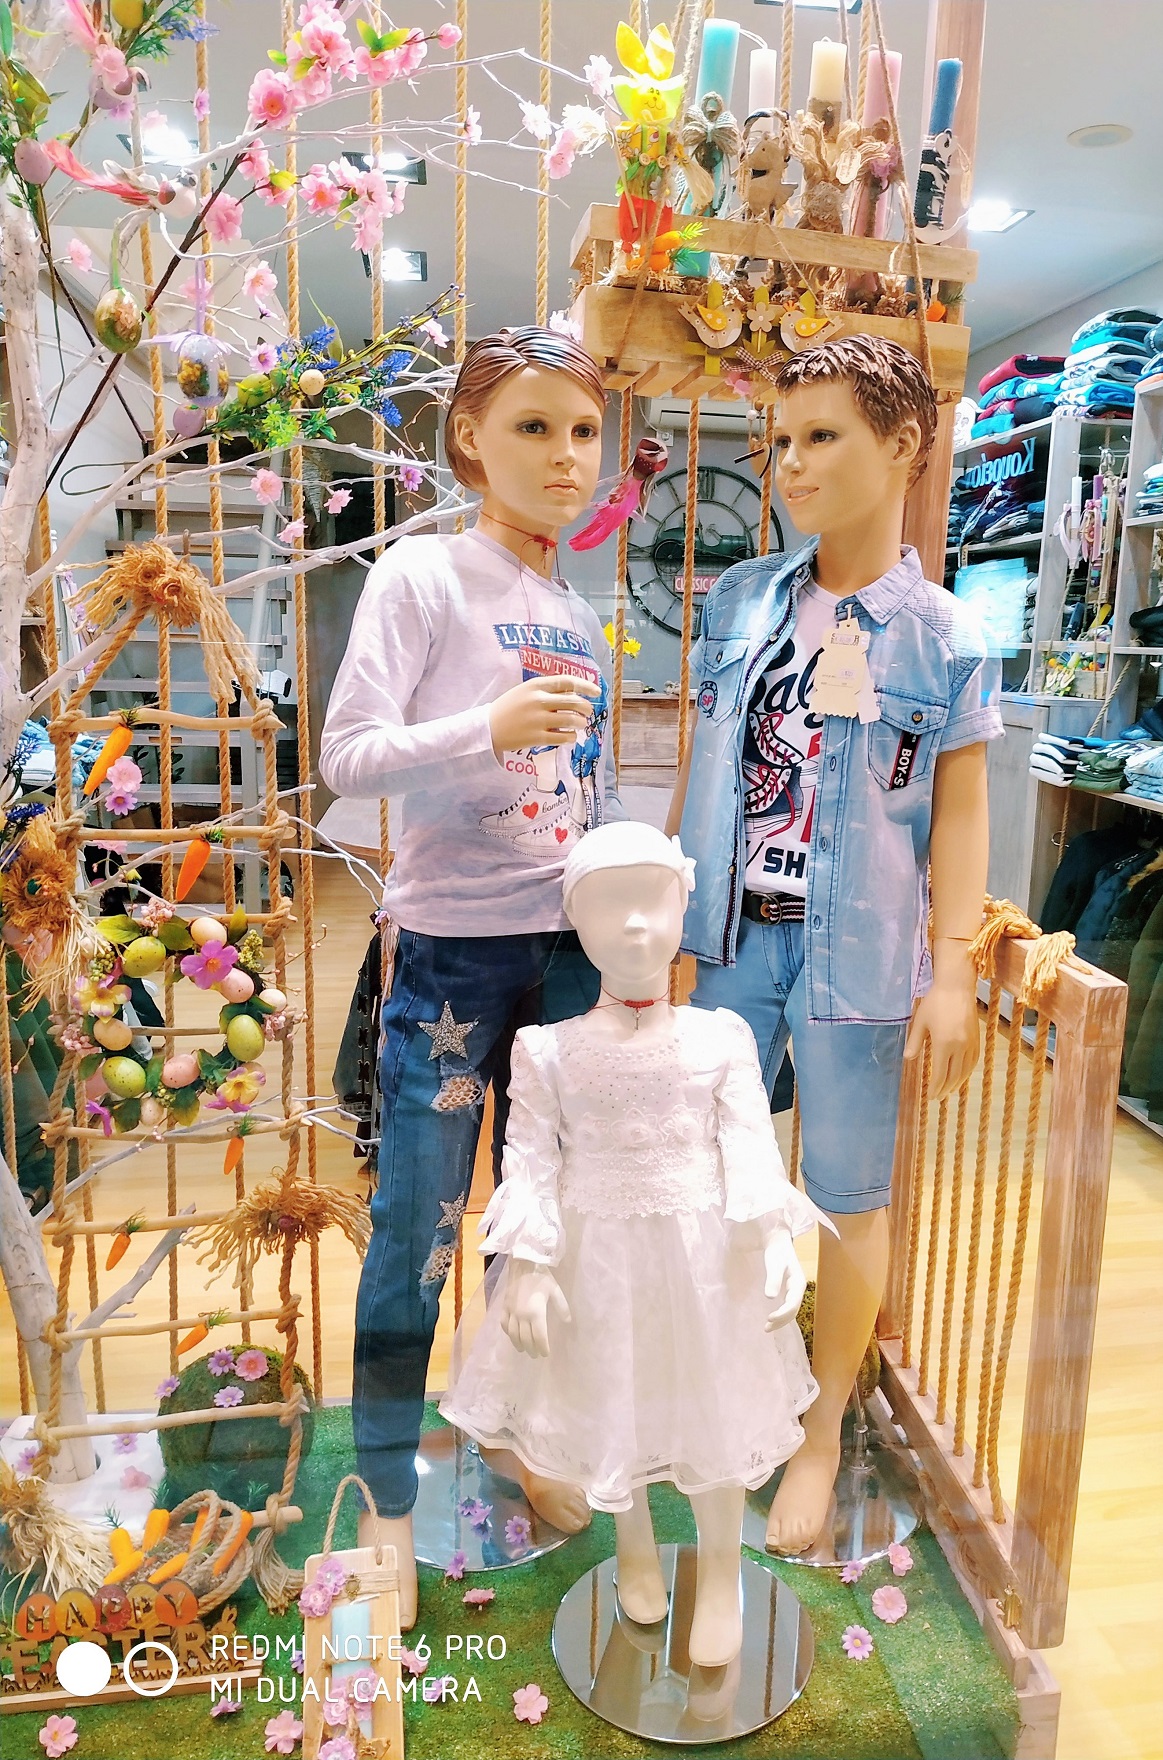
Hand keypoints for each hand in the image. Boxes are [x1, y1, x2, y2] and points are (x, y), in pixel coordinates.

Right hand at [489, 674, 599, 757]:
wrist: (488, 728)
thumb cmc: (508, 708)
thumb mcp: (525, 692)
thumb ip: (547, 691)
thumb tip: (574, 696)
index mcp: (536, 685)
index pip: (568, 682)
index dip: (586, 686)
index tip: (597, 691)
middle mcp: (538, 700)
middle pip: (574, 701)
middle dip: (586, 707)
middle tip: (588, 712)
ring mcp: (538, 719)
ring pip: (572, 720)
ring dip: (580, 723)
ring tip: (579, 724)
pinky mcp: (537, 737)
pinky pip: (563, 737)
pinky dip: (571, 737)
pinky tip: (570, 736)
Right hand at [499, 1259, 570, 1356]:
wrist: (522, 1263)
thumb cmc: (541, 1276)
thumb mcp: (555, 1290)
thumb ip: (562, 1307)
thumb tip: (568, 1321)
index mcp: (536, 1313)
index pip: (539, 1337)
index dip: (543, 1348)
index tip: (545, 1354)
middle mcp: (522, 1316)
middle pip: (526, 1339)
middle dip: (531, 1349)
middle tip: (535, 1355)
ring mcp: (511, 1312)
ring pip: (513, 1334)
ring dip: (518, 1344)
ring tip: (523, 1349)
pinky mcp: (504, 1306)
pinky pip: (504, 1324)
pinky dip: (507, 1332)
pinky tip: (511, 1335)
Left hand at [763, 1224, 806, 1330]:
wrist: (778, 1242)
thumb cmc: (776, 1251)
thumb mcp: (774, 1264)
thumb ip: (773, 1279)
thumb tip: (770, 1297)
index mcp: (798, 1283)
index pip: (793, 1304)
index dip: (782, 1314)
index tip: (769, 1318)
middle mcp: (798, 1289)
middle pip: (793, 1310)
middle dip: (781, 1320)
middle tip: (766, 1327)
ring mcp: (794, 1290)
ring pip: (791, 1310)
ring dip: (781, 1320)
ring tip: (767, 1328)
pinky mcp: (788, 1290)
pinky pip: (787, 1306)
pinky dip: (780, 1314)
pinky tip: (771, 1319)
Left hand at [904, 947, 980, 1103]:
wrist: (957, 986)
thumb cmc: (935, 1002)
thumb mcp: (920, 1021)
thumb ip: (915, 1042)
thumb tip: (908, 1058)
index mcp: (943, 1045)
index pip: (940, 1074)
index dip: (935, 1088)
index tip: (931, 1097)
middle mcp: (959, 1047)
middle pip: (953, 1076)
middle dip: (945, 1089)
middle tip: (938, 1097)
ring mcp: (970, 1043)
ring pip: (965, 1070)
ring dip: (957, 1083)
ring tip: (949, 1090)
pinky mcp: (977, 1038)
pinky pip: (973, 1061)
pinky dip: (967, 1071)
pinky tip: (962, 1074)